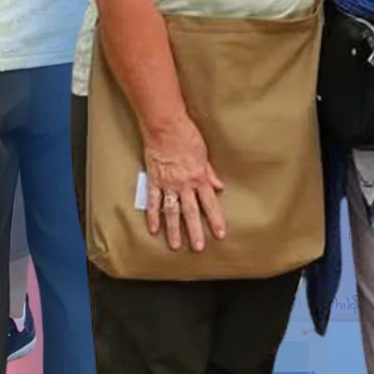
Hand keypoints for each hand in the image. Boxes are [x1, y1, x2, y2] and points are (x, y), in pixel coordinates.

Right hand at [142, 117, 225, 251]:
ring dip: (174, 229)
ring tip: (176, 245)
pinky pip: (153, 201)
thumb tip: (219, 186)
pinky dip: (153, 215)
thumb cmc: (186, 135)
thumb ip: (209, 172)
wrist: (166, 126)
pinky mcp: (154, 180)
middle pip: (191, 212)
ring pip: (172, 211)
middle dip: (195, 231)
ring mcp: (168, 184)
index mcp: (199, 177)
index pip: (210, 203)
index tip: (220, 234)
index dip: (215, 219)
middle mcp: (184, 184)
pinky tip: (154, 228)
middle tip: (198, 247)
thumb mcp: (204, 153)